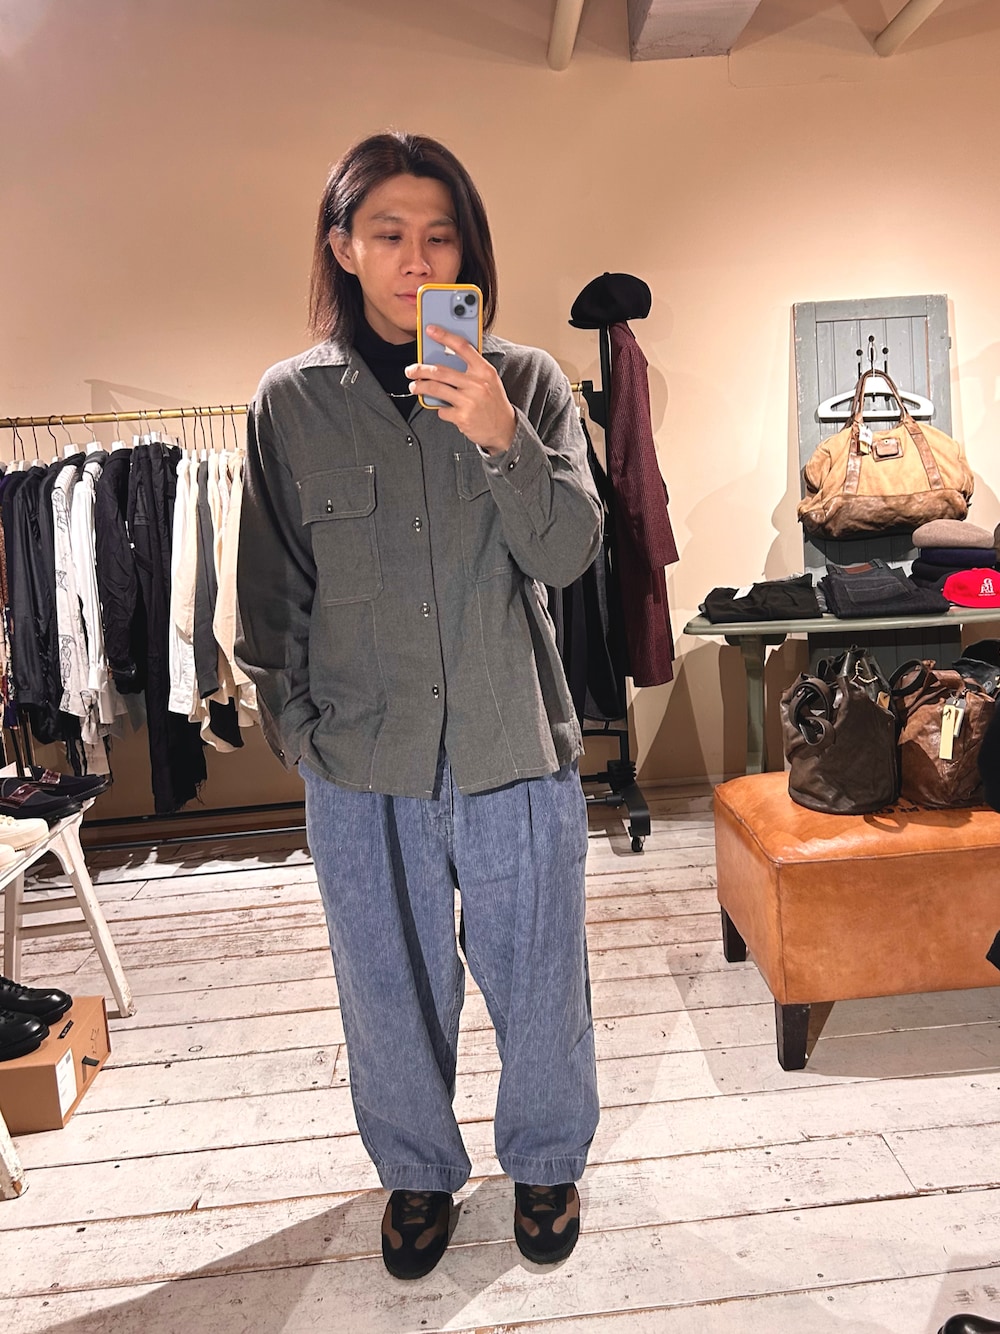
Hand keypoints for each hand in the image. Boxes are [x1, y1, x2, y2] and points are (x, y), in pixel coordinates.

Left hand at [406, 326, 515, 455]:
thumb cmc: (493, 403)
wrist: (504, 430)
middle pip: (441, 371)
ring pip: (436, 389)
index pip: (463, 347)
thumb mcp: (489, 381)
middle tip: (411, 370)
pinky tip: (443, 409)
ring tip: (414, 387)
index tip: (430, 330)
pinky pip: (442, 410)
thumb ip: (472, 369)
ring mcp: (470, 401)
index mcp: (485, 371)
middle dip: (421, 370)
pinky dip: (439, 409)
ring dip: (421, 387)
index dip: (445, 336)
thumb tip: (444, 358)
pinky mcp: (463, 417)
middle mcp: (477, 384)